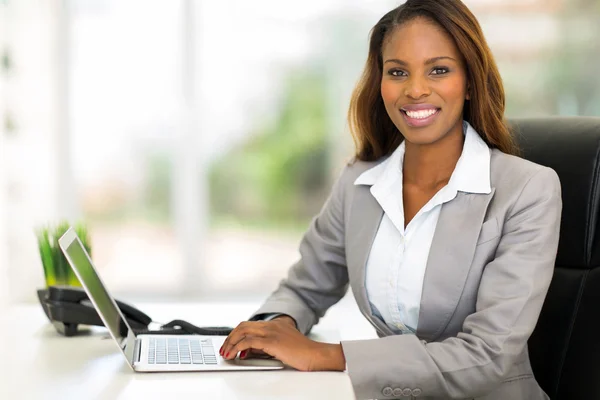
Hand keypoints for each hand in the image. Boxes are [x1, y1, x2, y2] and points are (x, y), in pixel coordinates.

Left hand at [219, 318, 345, 371]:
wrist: (316, 355)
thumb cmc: (302, 354)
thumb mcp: (281, 347)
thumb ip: (265, 346)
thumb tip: (247, 352)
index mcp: (275, 324)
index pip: (250, 325)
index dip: (237, 334)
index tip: (230, 344)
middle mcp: (272, 325)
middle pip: (243, 326)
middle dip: (230, 337)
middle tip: (224, 348)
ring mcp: (272, 332)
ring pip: (243, 331)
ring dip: (231, 342)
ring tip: (226, 353)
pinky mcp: (272, 341)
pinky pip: (249, 341)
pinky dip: (238, 347)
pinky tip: (235, 354)